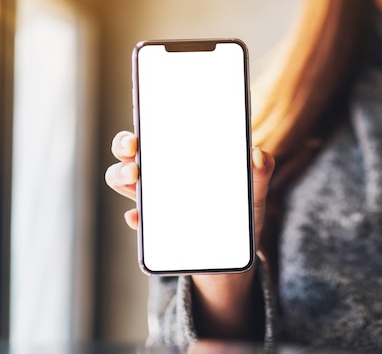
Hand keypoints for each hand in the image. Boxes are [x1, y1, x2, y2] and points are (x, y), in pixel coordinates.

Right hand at [104, 129, 275, 337]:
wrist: (234, 257)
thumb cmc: (240, 214)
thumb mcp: (254, 192)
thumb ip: (261, 172)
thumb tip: (257, 154)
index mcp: (184, 157)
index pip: (157, 133)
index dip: (143, 125)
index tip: (144, 127)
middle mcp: (163, 175)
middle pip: (130, 153)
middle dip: (124, 146)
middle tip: (134, 149)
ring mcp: (155, 201)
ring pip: (123, 181)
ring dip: (120, 176)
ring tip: (135, 178)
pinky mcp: (154, 230)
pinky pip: (136, 220)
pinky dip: (134, 217)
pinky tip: (138, 217)